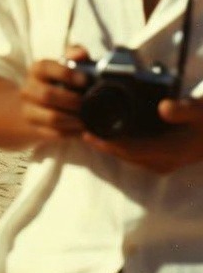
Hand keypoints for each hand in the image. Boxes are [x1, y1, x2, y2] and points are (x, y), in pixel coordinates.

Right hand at [18, 45, 88, 144]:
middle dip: (71, 101)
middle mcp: (28, 89)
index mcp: (36, 69)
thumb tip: (80, 54)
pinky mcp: (34, 128)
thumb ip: (75, 54)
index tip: (85, 80)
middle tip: (87, 103)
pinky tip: (81, 130)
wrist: (33, 103)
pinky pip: (54, 134)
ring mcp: (29, 110)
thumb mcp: (64, 64)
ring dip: (73, 120)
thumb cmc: (57, 81)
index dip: (66, 74)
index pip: (46, 68)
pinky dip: (71, 133)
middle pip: (48, 95)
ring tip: (86, 120)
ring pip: (51, 118)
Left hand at [82, 96, 202, 174]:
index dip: (108, 143)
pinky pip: (136, 156)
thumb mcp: (200, 112)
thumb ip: (183, 110)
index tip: (89, 133)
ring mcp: (163, 163)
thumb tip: (164, 108)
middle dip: (103, 145)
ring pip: (129, 157)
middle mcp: (163, 162)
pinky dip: (121, 147)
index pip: (130, 150)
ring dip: (111, 146)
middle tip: (82, 129)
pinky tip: (112, 135)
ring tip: (91, 131)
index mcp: (169, 152)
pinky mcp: (162, 160)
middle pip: (125, 155)